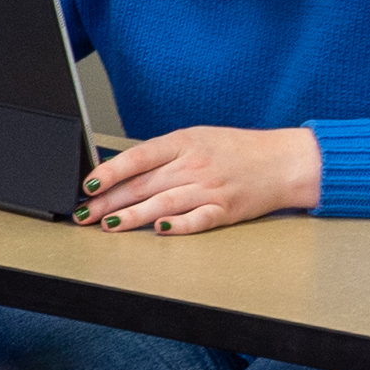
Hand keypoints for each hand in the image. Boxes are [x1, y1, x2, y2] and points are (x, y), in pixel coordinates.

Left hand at [79, 124, 320, 234]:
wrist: (284, 161)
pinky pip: (197, 220)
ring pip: (163, 203)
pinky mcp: (225, 210)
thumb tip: (121, 170)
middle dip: (109, 201)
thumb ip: (163, 154)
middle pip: (143, 185)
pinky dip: (178, 226)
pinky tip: (159, 230)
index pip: (138, 158)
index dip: (110, 171)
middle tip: (85, 214)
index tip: (89, 185)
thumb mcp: (197, 139)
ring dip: (132, 216)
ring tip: (108, 225)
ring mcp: (209, 189)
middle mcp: (194, 166)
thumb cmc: (236, 149)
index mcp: (184, 143)